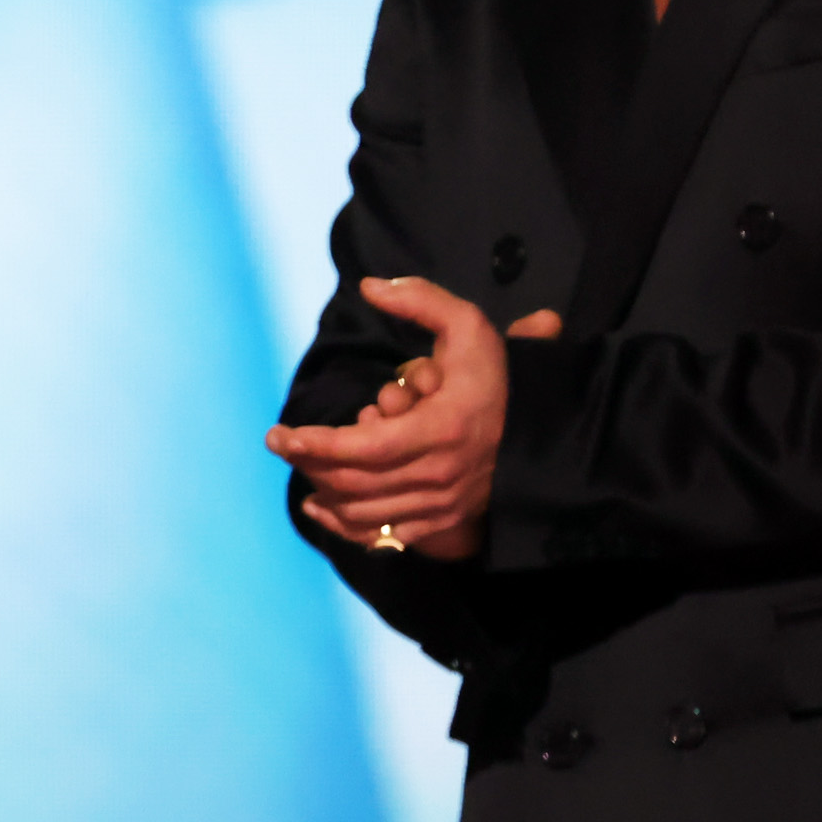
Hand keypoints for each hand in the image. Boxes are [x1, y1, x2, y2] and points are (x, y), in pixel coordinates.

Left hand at [266, 278, 561, 560]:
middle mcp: (440, 473)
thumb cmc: (496, 375)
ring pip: (364, 511)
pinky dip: (344, 526)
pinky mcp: (442, 520)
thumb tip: (369, 286)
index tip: (280, 433)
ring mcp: (441, 502)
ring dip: (322, 491)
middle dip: (308, 462)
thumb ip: (420, 300)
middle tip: (278, 442)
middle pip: (355, 481)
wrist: (543, 429)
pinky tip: (318, 507)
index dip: (316, 444)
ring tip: (299, 463)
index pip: (364, 447)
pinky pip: (384, 534)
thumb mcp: (467, 325)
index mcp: (442, 428)